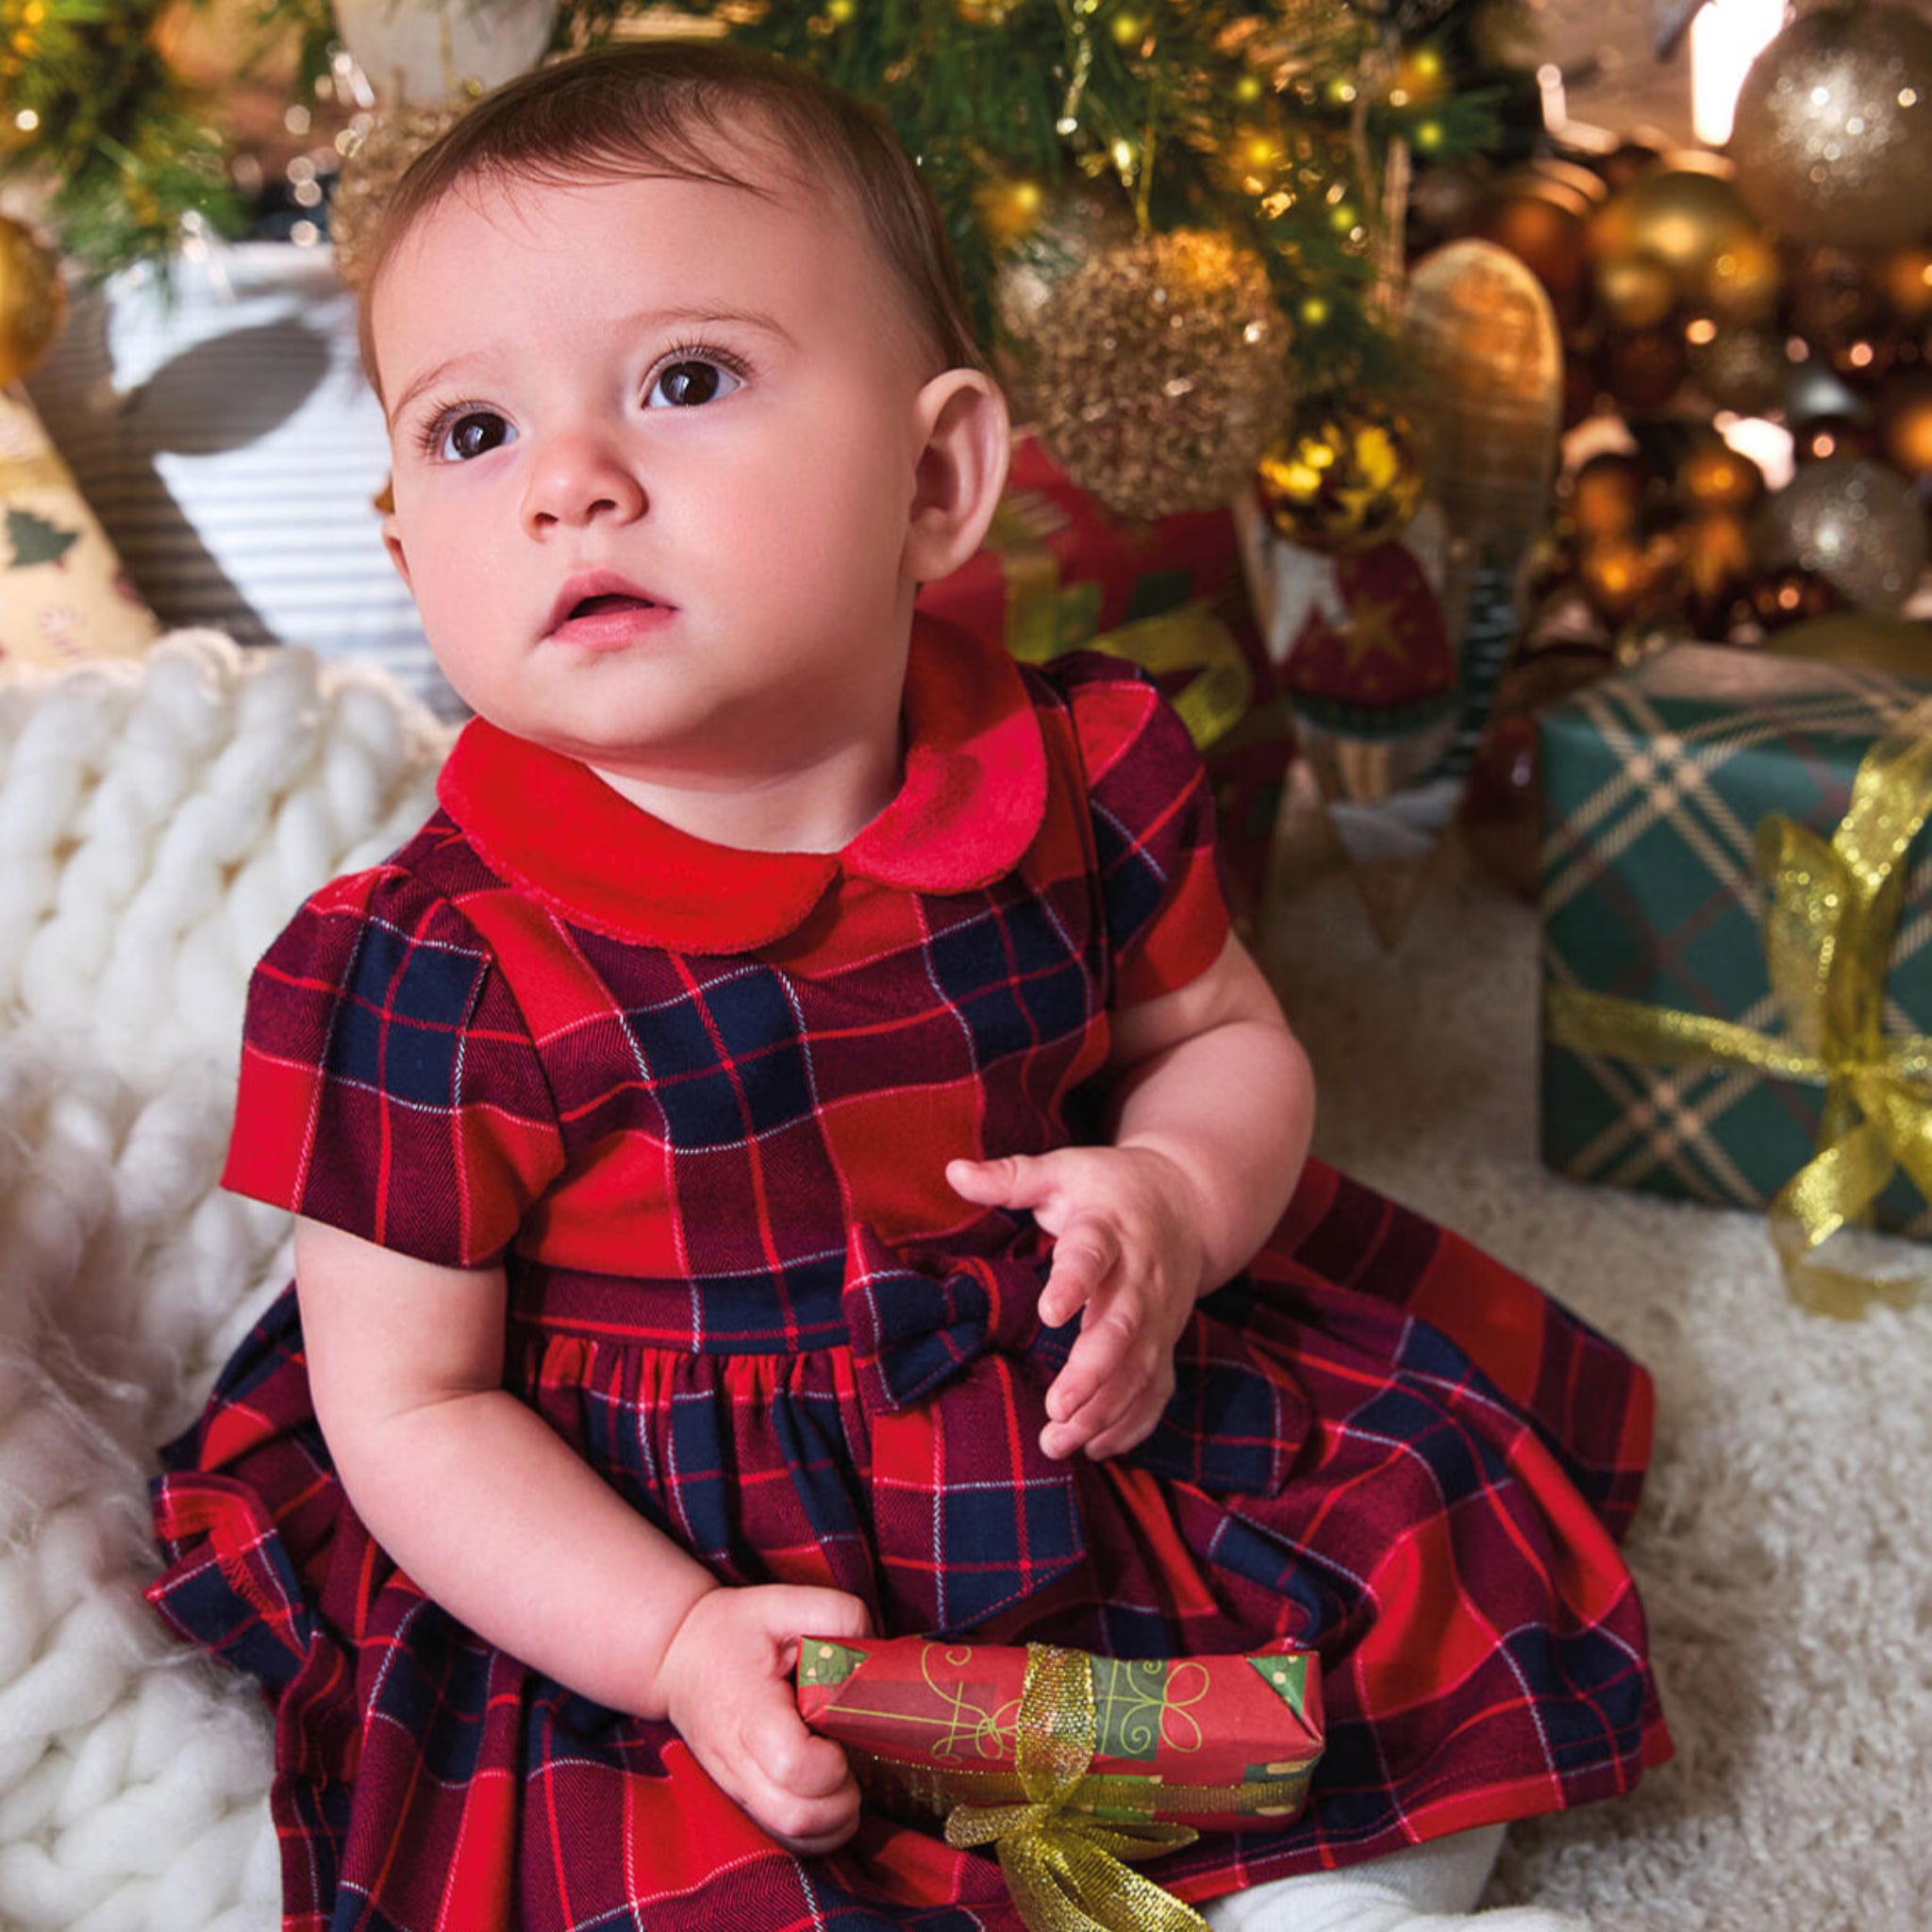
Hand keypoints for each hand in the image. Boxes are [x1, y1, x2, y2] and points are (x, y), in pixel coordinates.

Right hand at [657, 1583, 871, 1855]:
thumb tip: (879, 1651)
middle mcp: (737, 1762)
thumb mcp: (783, 1601)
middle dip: (843, 1803)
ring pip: (792, 1840)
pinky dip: (817, 1834)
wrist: (678, 1657)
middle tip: (853, 1763)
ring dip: (835, 1825)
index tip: (841, 1733)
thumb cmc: (734, 1630)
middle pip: (797, 1818)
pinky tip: (828, 1797)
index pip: (792, 1764)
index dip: (831, 1762)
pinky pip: (783, 1842)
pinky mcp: (742, 1802)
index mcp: (748, 1711)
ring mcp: (737, 1789)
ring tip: (845, 1782)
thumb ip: (838, 1616)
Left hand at [946, 1146, 1206, 1462]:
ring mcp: (1160, 1317)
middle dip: (1093, 1371)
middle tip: (1056, 1406)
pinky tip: (1096, 1447)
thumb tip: (953, 1171)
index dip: (1074, 1283)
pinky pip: (1158, 1390)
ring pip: (1141, 1370)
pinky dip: (1133, 1423)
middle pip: (1123, 1327)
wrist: (1190, 1204)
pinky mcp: (1166, 1343)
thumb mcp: (1064, 1170)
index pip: (1093, 1256)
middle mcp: (1140, 1278)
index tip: (1048, 1311)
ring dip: (1105, 1409)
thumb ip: (1011, 1176)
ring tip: (1059, 1440)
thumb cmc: (1111, 1189)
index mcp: (1109, 1229)